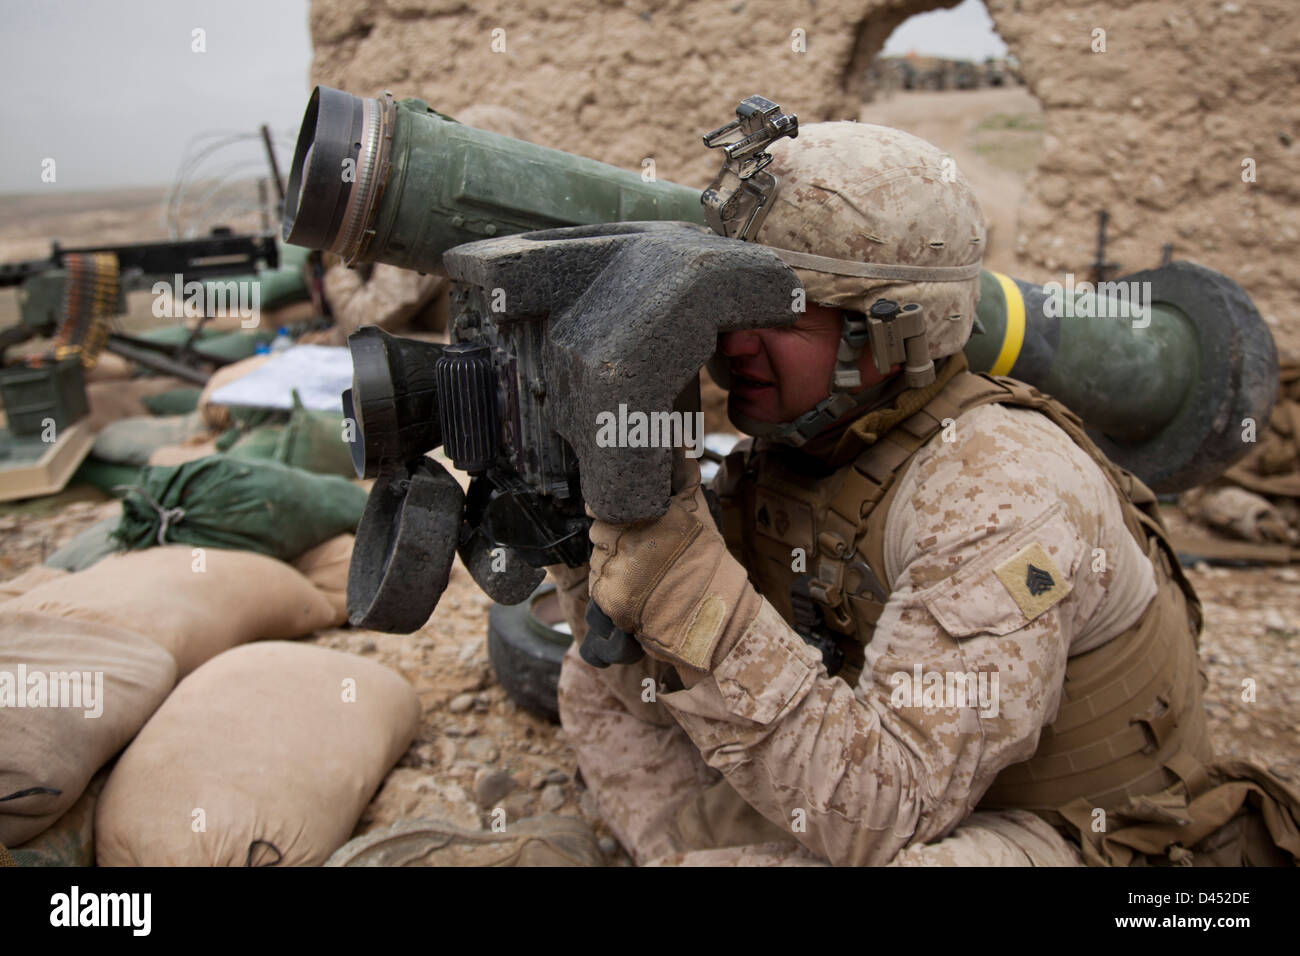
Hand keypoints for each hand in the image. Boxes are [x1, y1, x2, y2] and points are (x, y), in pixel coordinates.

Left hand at [587, 454, 759, 672]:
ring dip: (612, 563)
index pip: (605, 502)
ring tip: (643, 574)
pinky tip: (635, 591)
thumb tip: (677, 433)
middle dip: (614, 538)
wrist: (709, 618)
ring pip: (597, 556)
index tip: (622, 517)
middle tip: (641, 552)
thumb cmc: (706, 564)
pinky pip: (598, 583)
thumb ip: (683, 472)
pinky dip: (611, 588)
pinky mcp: (608, 593)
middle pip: (599, 528)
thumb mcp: (698, 511)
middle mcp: (631, 536)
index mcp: (652, 512)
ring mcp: (617, 566)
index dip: (610, 508)